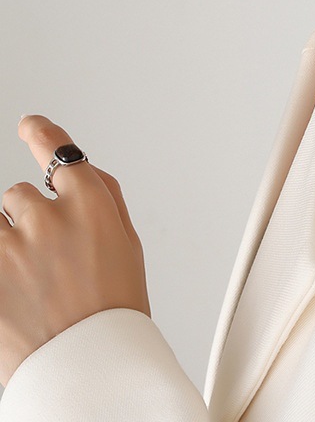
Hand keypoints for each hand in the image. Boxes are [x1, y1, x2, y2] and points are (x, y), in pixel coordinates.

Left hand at [0, 115, 150, 387]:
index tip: (32, 124)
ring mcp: (10, 245)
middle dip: (27, 219)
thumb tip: (82, 170)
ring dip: (7, 240)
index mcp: (90, 204)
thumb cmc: (114, 307)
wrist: (86, 363)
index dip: (42, 133)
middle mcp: (48, 216)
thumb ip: (106, 199)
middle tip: (44, 257)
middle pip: (19, 195)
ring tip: (26, 278)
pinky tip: (15, 282)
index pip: (59, 151)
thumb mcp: (128, 244)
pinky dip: (1, 258)